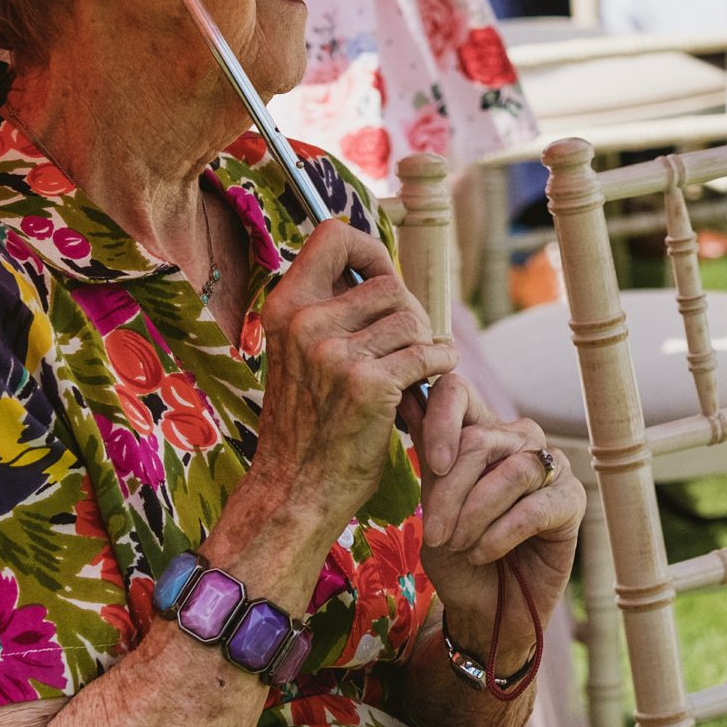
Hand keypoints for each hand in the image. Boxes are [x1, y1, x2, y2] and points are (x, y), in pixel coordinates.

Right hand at [246, 222, 456, 529]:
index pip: (333, 236)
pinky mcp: (368, 385)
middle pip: (389, 284)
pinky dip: (441, 363)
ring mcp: (335, 353)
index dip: (369, 248)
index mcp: (285, 309)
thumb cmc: (305, 427)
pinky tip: (435, 377)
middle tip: (410, 344)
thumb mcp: (298, 357)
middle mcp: (306, 323)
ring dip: (425, 343)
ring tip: (413, 370)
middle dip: (410, 313)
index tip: (383, 274)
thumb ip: (327, 315)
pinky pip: (428, 353)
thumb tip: (376, 272)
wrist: (294, 491)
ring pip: (412, 320)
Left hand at [406, 374, 582, 664]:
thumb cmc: (456, 555)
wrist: (484, 608)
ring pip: (512, 470)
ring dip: (476, 515)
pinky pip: (536, 506)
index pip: (459, 391)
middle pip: (481, 440)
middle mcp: (518, 439)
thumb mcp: (432, 503)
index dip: (442, 419)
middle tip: (436, 535)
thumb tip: (406, 397)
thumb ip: (428, 452)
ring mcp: (550, 467)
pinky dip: (501, 533)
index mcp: (481, 430)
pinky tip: (483, 553)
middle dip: (450, 491)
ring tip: (459, 546)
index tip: (431, 464)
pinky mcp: (571, 500)